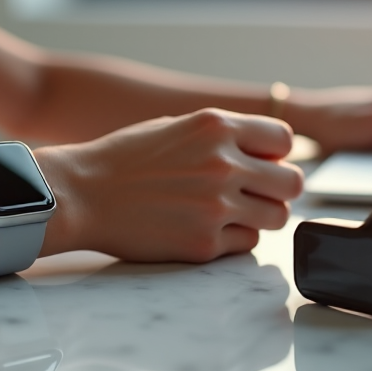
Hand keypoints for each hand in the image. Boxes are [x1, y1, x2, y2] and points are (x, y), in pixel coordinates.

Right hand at [33, 108, 303, 262]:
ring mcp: (216, 206)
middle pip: (291, 183)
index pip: (284, 140)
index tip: (259, 165)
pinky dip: (232, 239)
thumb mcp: (177, 127)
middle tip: (252, 196)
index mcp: (217, 127)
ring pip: (276, 217)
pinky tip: (203, 230)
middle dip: (276, 190)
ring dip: (258, 217)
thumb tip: (265, 154)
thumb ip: (222, 136)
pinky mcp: (204, 243)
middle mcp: (223, 164)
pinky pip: (246, 244)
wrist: (80, 194)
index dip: (275, 155)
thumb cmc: (123, 160)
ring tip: (227, 214)